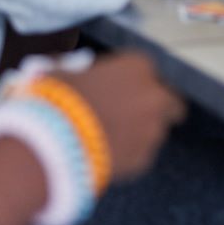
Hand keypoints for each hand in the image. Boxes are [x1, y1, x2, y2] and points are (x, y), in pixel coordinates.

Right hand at [53, 52, 185, 181]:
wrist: (54, 145)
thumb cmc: (57, 102)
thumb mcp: (61, 74)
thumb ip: (74, 70)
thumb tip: (63, 68)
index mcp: (138, 66)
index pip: (148, 71)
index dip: (134, 83)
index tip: (120, 91)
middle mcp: (155, 95)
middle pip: (169, 102)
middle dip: (155, 108)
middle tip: (132, 116)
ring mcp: (153, 129)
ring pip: (156, 130)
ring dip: (140, 133)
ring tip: (110, 139)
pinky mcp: (145, 159)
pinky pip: (140, 154)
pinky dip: (128, 155)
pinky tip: (106, 155)